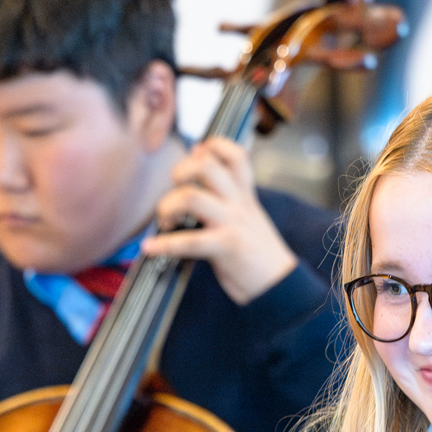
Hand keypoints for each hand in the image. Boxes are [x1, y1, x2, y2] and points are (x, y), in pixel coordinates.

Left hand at [140, 137, 297, 305]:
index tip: (196, 152)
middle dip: (181, 172)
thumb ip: (229, 204)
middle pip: (206, 166)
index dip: (213, 146)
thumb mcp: (249, 220)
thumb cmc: (259, 256)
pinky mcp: (227, 246)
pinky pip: (189, 241)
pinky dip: (164, 245)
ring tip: (165, 221)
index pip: (235, 155)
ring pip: (191, 197)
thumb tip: (196, 191)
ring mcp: (232, 222)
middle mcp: (239, 203)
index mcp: (245, 196)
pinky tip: (150, 249)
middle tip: (174, 191)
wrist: (282, 286)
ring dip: (167, 205)